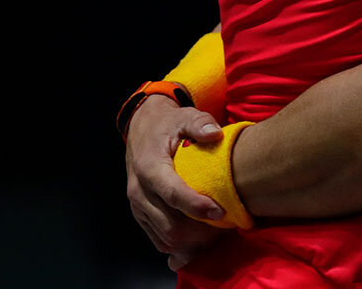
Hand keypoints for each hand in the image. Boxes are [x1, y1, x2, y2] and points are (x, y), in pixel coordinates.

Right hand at [125, 94, 227, 269]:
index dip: (197, 206)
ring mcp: (137, 206)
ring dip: (191, 242)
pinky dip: (180, 244)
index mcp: (149, 167)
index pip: (172, 193)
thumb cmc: (166, 125)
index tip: (220, 212)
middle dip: (198, 232)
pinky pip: (158, 239)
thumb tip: (215, 134)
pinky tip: (200, 237)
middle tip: (225, 226)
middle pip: (168, 224)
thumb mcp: (184, 116)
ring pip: (164, 237)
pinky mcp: (140, 215)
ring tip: (216, 233)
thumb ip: (200, 123)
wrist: (141, 129)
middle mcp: (139, 191)